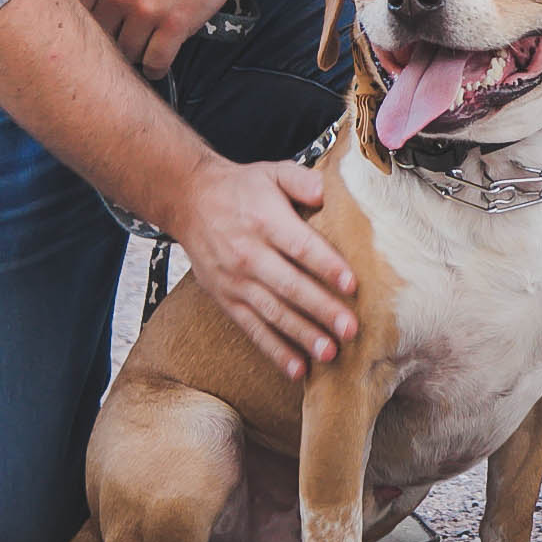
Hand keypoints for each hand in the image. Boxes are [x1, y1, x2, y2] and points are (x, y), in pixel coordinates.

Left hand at [74, 0, 249, 78]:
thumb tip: (87, 3)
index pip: (76, 16)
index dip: (86, 29)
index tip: (98, 34)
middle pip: (101, 39)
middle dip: (111, 44)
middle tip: (123, 45)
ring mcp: (146, 10)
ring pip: (127, 54)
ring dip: (135, 56)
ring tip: (143, 51)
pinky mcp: (175, 24)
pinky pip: (155, 62)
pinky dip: (155, 68)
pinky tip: (157, 64)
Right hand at [162, 154, 358, 380]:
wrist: (189, 200)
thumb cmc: (241, 188)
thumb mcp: (273, 172)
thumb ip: (303, 180)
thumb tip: (327, 192)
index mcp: (265, 221)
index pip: (299, 247)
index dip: (326, 266)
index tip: (351, 284)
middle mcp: (248, 254)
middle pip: (289, 286)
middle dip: (321, 310)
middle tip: (350, 329)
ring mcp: (235, 281)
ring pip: (273, 313)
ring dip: (302, 336)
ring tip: (329, 354)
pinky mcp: (227, 300)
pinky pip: (253, 329)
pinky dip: (274, 351)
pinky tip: (298, 369)